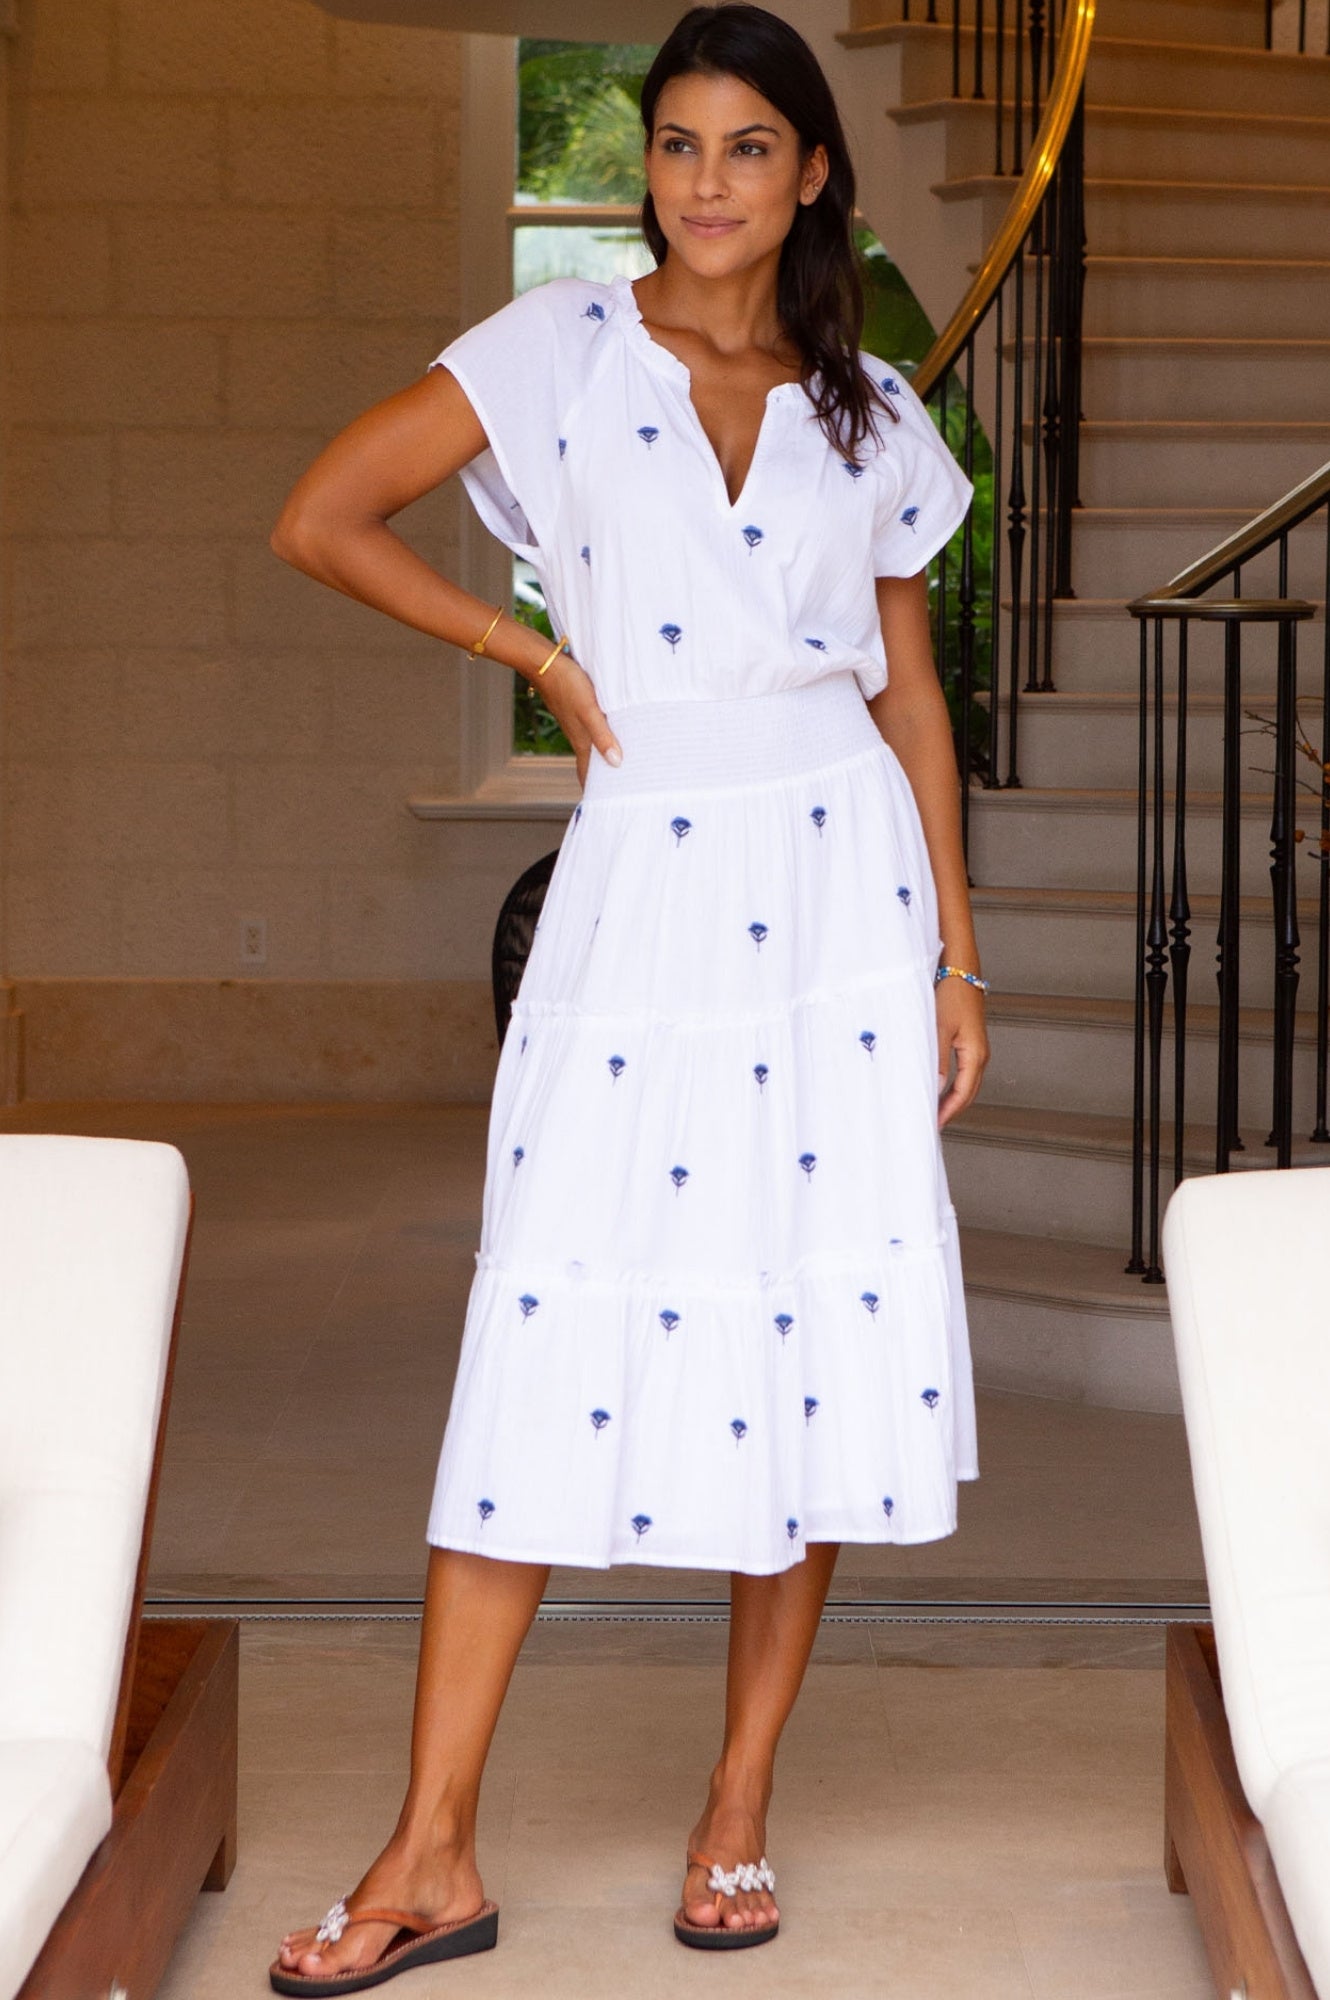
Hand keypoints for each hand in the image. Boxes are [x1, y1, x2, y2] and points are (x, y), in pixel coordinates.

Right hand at [529, 652, 620, 788]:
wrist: (546, 664)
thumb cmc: (568, 685)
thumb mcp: (589, 711)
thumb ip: (602, 736)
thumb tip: (616, 763)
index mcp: (582, 741)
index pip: (588, 774)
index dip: (595, 790)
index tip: (606, 805)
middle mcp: (579, 736)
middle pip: (592, 764)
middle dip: (604, 778)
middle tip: (621, 789)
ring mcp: (578, 724)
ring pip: (593, 748)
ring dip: (604, 758)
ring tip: (623, 766)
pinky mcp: (578, 711)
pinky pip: (594, 732)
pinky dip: (604, 739)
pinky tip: (613, 733)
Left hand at [935, 976, 988, 1128]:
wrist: (960, 971)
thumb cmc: (951, 995)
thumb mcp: (939, 1029)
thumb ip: (937, 1060)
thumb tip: (935, 1088)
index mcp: (975, 1054)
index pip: (963, 1094)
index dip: (949, 1112)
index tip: (935, 1125)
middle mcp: (980, 1054)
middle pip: (968, 1093)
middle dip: (952, 1110)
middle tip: (933, 1124)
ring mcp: (977, 1049)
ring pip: (967, 1083)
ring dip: (953, 1099)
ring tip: (935, 1111)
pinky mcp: (970, 1042)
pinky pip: (964, 1072)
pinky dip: (954, 1085)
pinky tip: (940, 1088)